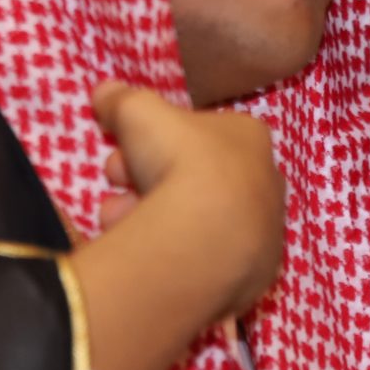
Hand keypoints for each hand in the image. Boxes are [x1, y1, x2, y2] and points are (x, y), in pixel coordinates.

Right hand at [70, 83, 285, 369]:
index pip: (195, 136)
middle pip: (192, 180)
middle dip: (146, 181)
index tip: (123, 153)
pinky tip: (145, 256)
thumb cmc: (180, 160)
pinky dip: (173, 255)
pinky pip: (204, 261)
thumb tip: (104, 92)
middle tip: (117, 185)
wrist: (205, 236)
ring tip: (118, 221)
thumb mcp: (137, 111)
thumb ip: (120, 99)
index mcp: (250, 138)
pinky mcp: (254, 277)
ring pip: (195, 222)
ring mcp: (264, 234)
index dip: (151, 141)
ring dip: (150, 217)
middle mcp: (265, 184)